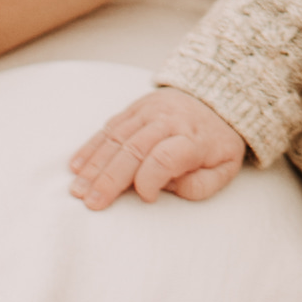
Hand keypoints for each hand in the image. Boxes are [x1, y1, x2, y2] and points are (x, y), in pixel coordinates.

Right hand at [70, 83, 247, 207]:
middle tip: (92, 203)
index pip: (165, 158)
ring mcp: (149, 111)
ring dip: (94, 166)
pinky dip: (91, 148)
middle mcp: (168, 121)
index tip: (146, 198)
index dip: (150, 180)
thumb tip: (169, 189)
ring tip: (78, 190)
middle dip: (110, 179)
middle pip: (133, 149)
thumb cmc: (218, 143)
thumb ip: (202, 185)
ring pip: (116, 138)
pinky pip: (109, 127)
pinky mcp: (135, 107)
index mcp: (194, 139)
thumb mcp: (225, 168)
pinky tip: (77, 166)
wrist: (217, 97)